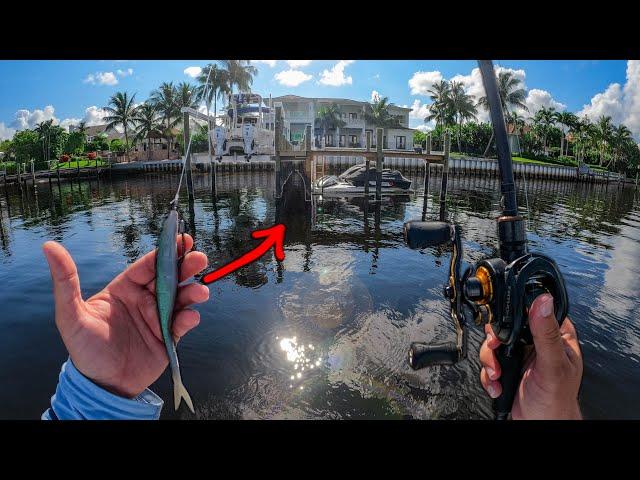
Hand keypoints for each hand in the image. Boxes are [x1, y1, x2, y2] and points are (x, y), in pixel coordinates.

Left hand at [42, 235, 209, 398]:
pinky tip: (189, 317)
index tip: (180, 240)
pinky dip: (189, 318)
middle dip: (185, 266)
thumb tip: (49, 247)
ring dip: (192, 292)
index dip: (164, 252)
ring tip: (199, 292)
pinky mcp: (169, 336)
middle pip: (169, 277)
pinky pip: (183, 323)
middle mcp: (144, 300)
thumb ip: (66, 280)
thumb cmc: (84, 349)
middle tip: (199, 258)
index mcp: (125, 289)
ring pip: (181, 298)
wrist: (103, 385)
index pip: (147, 265)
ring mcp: (158, 317)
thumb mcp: (70, 314)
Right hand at [479, 293, 582, 419]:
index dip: (516, 312)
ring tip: (497, 374)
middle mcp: (537, 341)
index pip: (533, 309)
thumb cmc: (557, 401)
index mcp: (555, 334)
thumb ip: (546, 333)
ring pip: (493, 342)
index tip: (505, 325)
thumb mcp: (552, 364)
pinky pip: (488, 360)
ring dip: (489, 360)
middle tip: (496, 351)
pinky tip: (498, 383)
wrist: (541, 424)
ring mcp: (521, 353)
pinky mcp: (508, 366)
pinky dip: (488, 373)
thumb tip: (543, 302)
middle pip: (506, 325)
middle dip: (494, 342)